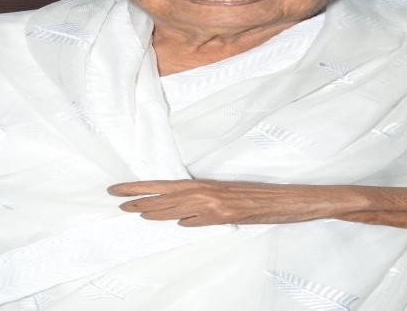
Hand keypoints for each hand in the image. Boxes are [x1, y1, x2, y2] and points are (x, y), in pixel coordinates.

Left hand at [107, 179, 339, 226]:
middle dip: (138, 200)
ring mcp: (217, 205)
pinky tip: (177, 223)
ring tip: (134, 211)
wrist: (290, 199)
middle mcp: (208, 192)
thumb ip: (206, 201)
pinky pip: (201, 220)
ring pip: (177, 208)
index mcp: (207, 184)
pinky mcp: (228, 216)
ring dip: (154, 211)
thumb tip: (184, 215)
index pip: (165, 184)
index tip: (118, 189)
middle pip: (165, 196)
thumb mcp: (229, 194)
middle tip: (117, 201)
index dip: (140, 187)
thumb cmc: (260, 194)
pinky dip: (188, 221)